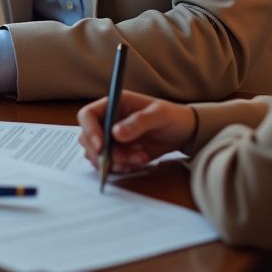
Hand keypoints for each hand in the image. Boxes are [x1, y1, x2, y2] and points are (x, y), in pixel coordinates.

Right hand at [78, 91, 196, 171]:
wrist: (183, 133)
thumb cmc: (172, 117)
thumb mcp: (159, 115)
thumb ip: (138, 122)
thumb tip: (116, 134)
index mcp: (114, 104)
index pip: (88, 115)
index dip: (89, 130)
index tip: (101, 146)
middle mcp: (109, 121)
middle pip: (87, 139)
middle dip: (104, 153)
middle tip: (125, 158)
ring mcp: (112, 139)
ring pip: (98, 155)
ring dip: (116, 161)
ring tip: (140, 157)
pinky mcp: (119, 153)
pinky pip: (110, 165)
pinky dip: (123, 167)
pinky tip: (140, 161)